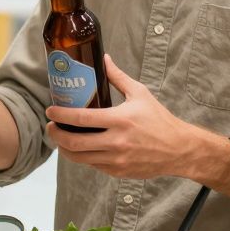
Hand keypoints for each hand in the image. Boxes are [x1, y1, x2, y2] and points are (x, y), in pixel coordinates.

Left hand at [45, 55, 202, 179]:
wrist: (179, 149)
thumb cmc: (159, 119)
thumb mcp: (140, 94)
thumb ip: (118, 77)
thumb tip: (103, 58)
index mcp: (120, 120)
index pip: (81, 119)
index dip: (61, 115)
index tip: (50, 110)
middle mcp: (116, 142)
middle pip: (74, 143)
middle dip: (56, 134)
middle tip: (50, 126)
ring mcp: (116, 160)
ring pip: (79, 158)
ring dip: (64, 148)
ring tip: (60, 137)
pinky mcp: (118, 172)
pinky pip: (92, 165)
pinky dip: (82, 156)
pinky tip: (79, 147)